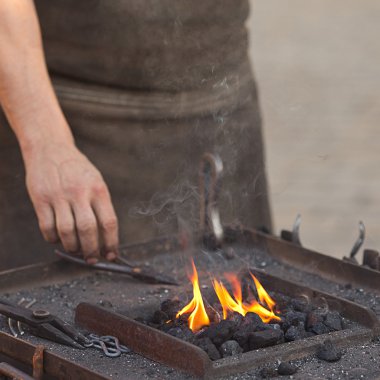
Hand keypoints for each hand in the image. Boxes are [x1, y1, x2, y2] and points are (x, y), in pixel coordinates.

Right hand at [24, 141, 118, 262]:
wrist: (51, 149)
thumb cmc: (78, 169)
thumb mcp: (96, 181)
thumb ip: (101, 206)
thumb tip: (106, 236)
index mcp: (98, 189)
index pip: (109, 222)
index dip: (112, 243)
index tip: (112, 255)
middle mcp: (80, 193)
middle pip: (88, 230)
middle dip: (92, 250)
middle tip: (92, 258)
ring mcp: (59, 196)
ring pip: (66, 232)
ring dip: (72, 247)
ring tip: (76, 250)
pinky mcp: (40, 199)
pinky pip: (47, 227)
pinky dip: (52, 238)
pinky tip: (57, 239)